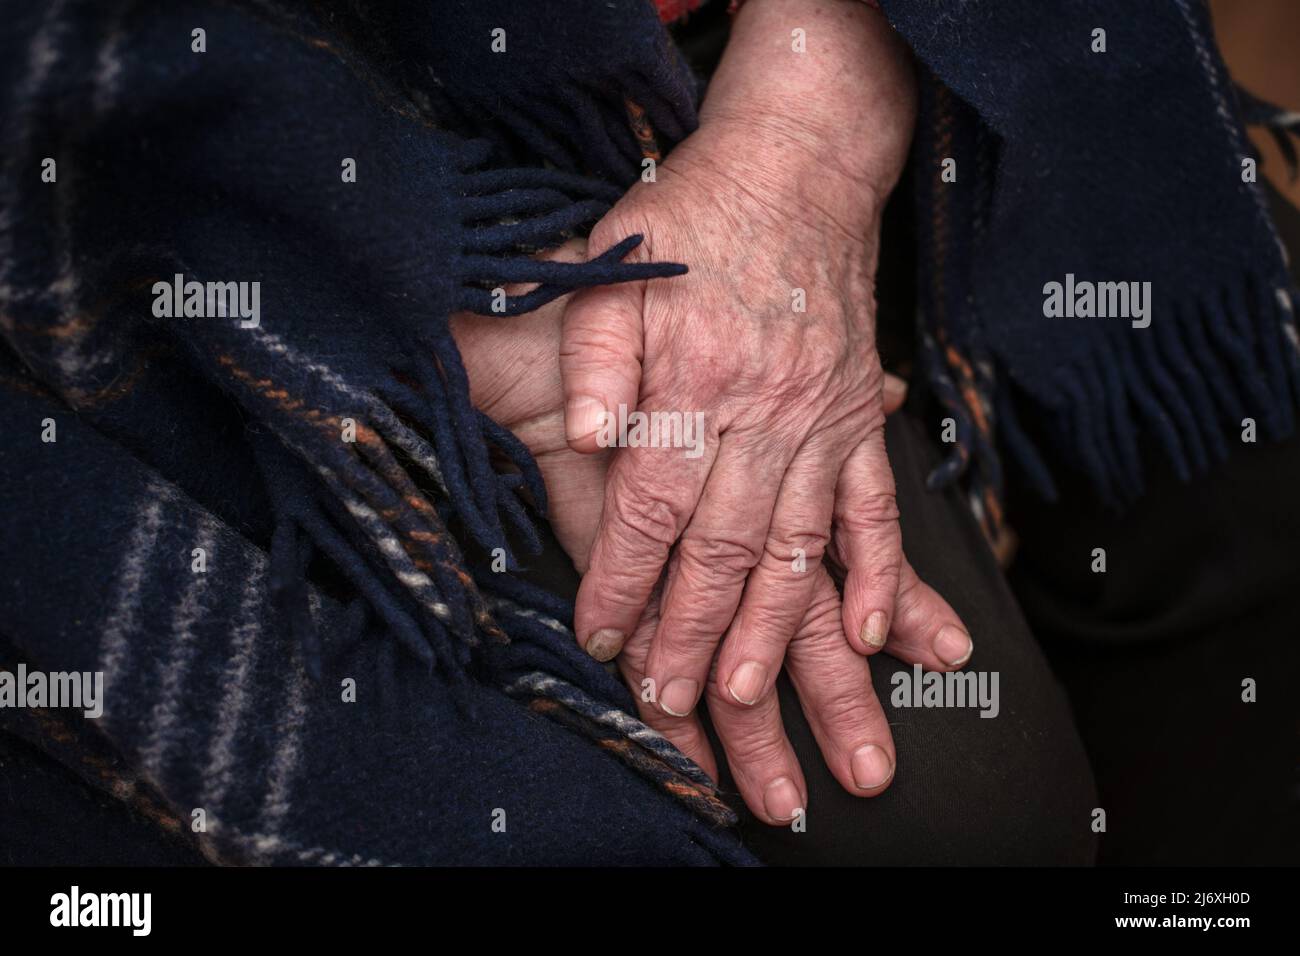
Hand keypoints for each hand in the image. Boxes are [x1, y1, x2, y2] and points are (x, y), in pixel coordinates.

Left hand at [452, 249, 968, 822]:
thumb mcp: (614, 267)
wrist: (795, 168)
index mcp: (693, 382)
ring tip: (748, 693)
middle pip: (723, 548)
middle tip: (670, 699)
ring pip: (796, 547)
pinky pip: (874, 508)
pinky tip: (869, 634)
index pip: (650, 509)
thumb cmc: (690, 221)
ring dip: (774, 628)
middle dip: (692, 634)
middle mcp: (763, 413)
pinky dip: (878, 575)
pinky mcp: (859, 418)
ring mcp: (820, 421)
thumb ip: (595, 356)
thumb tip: (587, 435)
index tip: (598, 640)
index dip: (621, 582)